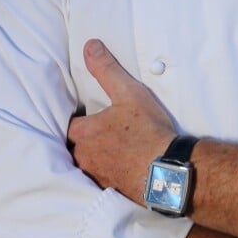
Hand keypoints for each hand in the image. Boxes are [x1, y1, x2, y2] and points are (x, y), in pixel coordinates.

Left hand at [68, 39, 175, 201]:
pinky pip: (102, 181)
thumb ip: (106, 69)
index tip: (86, 114)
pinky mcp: (113, 191)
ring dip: (95, 158)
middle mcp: (86, 158)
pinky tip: (122, 168)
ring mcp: (98, 177)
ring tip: (110, 149)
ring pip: (87, 165)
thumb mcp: (128, 93)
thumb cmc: (148, 131)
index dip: (76, 118)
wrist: (169, 172)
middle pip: (75, 147)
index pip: (68, 124)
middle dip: (83, 140)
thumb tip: (90, 46)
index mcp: (85, 134)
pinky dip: (109, 173)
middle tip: (98, 131)